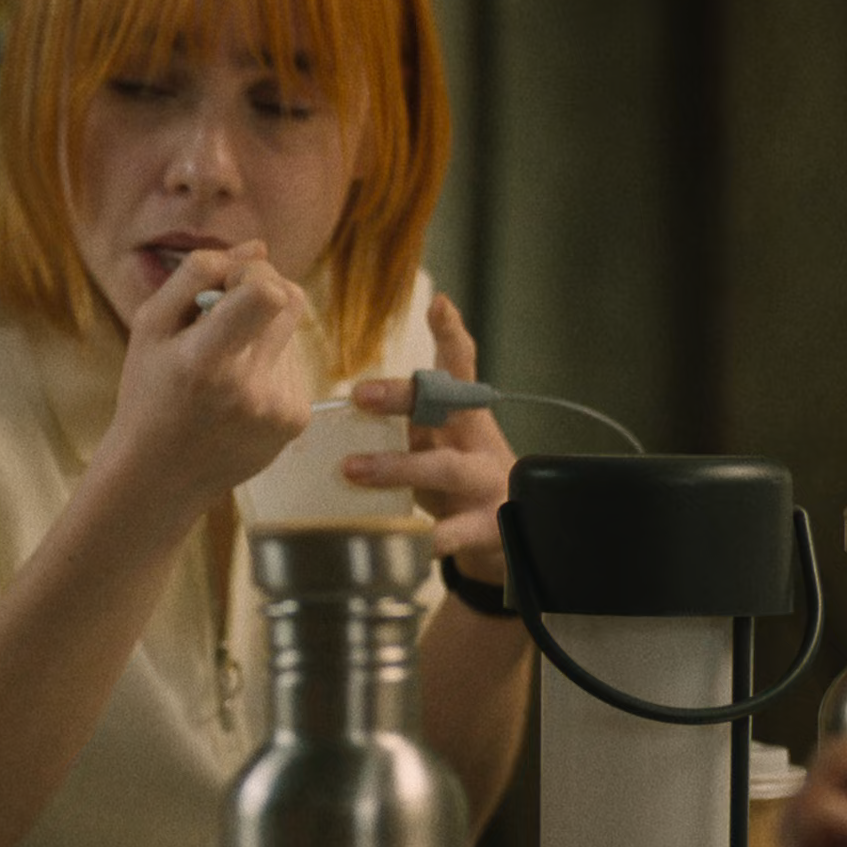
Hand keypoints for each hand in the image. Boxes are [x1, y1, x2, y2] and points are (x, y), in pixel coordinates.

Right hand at [96, 239, 315, 516]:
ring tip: (224, 365)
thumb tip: (258, 247)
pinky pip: (296, 364)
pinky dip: (270, 365)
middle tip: (226, 314)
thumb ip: (197, 275)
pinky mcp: (296, 421)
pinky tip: (238, 391)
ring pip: (293, 329)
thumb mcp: (149, 327)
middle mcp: (249, 387)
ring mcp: (278, 408)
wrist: (160, 477)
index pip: (266, 291)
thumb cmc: (148, 394)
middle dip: (262, 291)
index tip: (225, 286)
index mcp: (205, 360)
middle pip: (291, 298)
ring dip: (263, 331)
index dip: (252, 273)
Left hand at [339, 293, 517, 584]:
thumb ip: (403, 423)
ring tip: (354, 470)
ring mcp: (487, 481)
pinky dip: (431, 537)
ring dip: (398, 467)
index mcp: (462, 413)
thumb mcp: (436, 441)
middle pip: (445, 407)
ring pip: (444, 468)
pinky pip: (456, 531)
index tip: (438, 305)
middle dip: (402, 397)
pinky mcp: (489, 526)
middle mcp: (476, 439)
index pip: (460, 366)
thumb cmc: (457, 477)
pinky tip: (410, 542)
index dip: (451, 335)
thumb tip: (333, 410)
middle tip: (359, 393)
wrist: (513, 533)